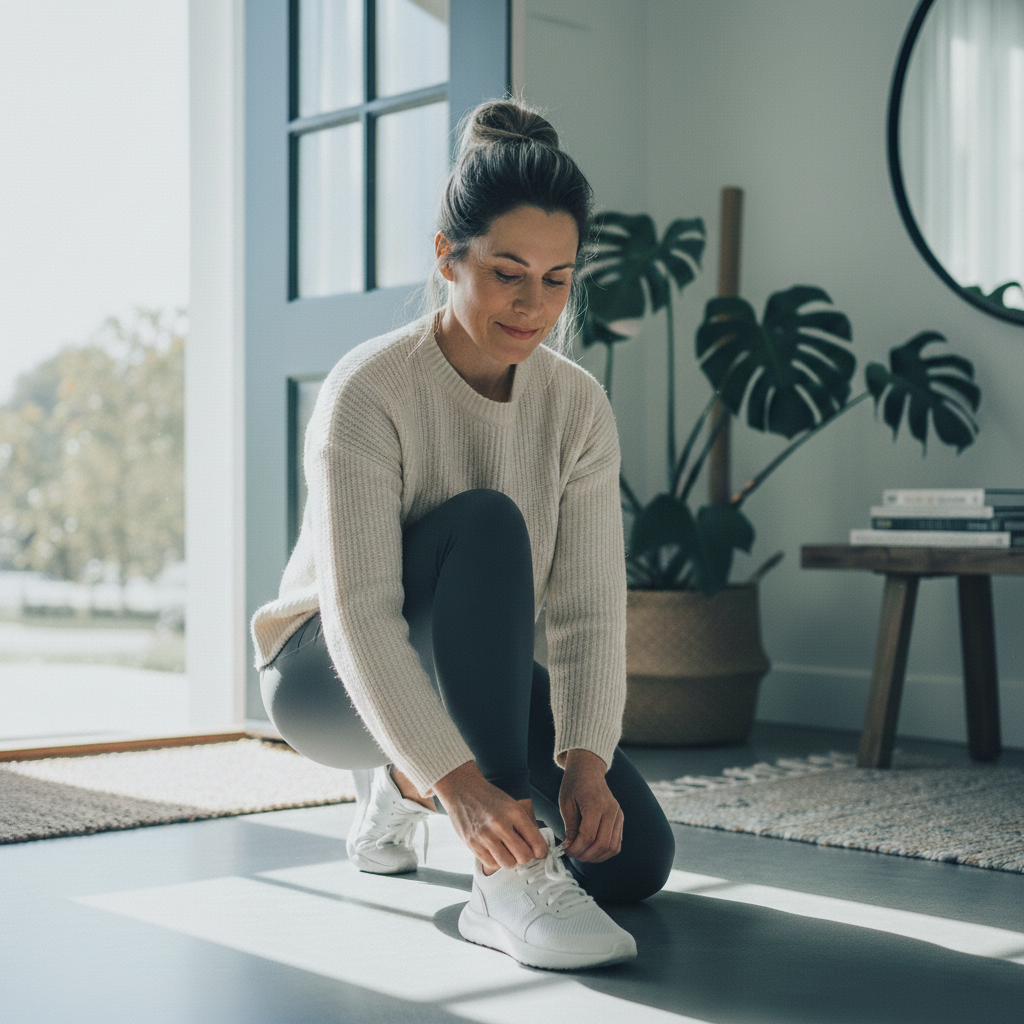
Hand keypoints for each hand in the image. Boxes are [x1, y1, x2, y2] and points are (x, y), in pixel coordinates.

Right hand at [430, 761, 548, 871]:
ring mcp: (485, 835)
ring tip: (507, 851)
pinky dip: (496, 861)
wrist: (462, 789)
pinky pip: (491, 864)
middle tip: (521, 850)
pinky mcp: (472, 844)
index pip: (536, 841)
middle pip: (524, 856)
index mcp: (514, 812)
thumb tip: (537, 849)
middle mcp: (500, 824)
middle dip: (525, 856)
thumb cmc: (489, 798)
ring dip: (511, 860)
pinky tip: (494, 851)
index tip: (539, 852)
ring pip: (508, 864)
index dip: (541, 851)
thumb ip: (524, 826)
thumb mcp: (511, 805)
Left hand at [559, 749, 622, 862]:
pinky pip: (616, 843)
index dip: (576, 848)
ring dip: (596, 857)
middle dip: (586, 855)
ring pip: (612, 847)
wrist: (588, 770)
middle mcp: (611, 810)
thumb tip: (571, 848)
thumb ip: (570, 828)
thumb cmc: (574, 784)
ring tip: (582, 854)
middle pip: (602, 844)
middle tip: (573, 854)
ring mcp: (618, 815)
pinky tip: (592, 850)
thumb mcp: (566, 804)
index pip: (588, 835)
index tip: (566, 850)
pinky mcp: (620, 819)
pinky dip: (605, 852)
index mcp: (596, 804)